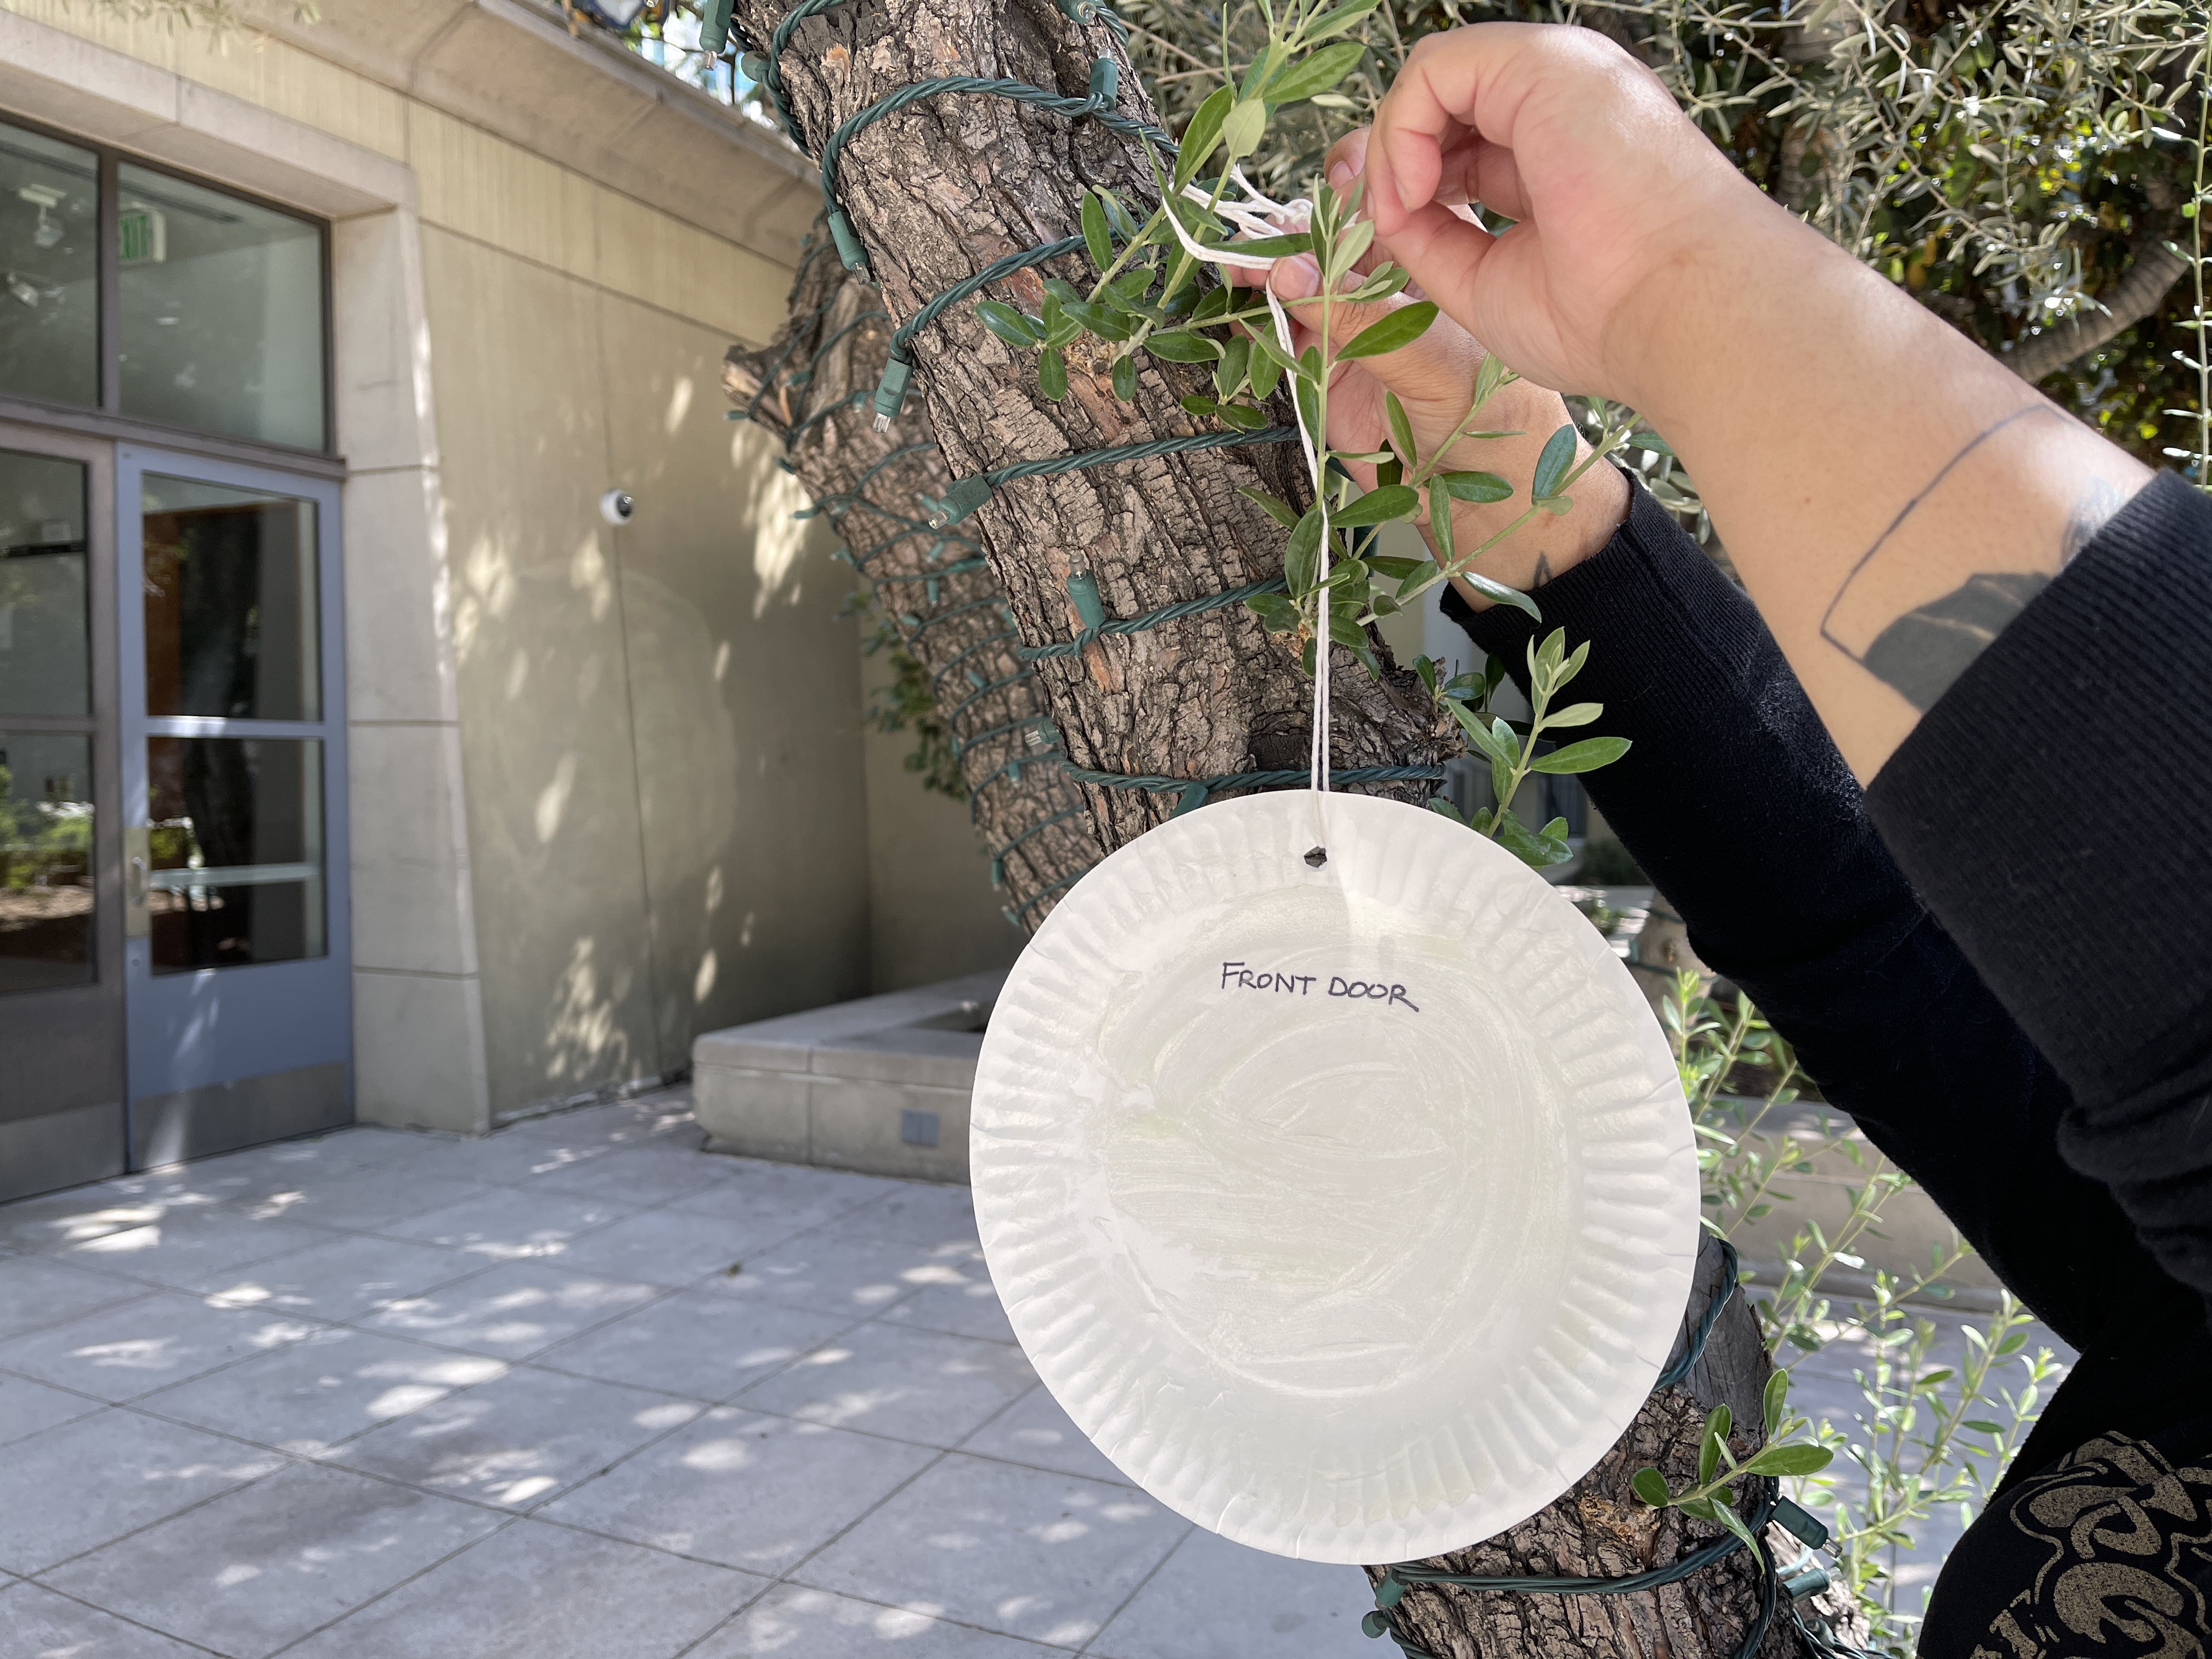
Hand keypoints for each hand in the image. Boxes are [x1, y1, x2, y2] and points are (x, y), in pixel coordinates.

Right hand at [1230, 149, 1628, 605]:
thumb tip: (1292, 275)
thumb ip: (1363, 322)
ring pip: (1305, 276)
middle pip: (1334, 228)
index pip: (1393, 188)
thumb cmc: (1495, 420)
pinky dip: (1262, 314)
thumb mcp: (1438, 361)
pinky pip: (1288, 329)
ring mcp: (1361, 320)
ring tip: (1240, 264)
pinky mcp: (1330, 366)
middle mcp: (1398, 277)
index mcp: (1445, 245)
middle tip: (1265, 232)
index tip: (1333, 189)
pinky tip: (1244, 301)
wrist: (1491, 502)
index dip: (1357, 180)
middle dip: (1296, 225)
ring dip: (1269, 266)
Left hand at [1356, 22, 1787, 408]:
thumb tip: (1380, 211)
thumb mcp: (1487, 281)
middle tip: (1375, 226)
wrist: (1678, 313)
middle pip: (1441, 108)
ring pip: (1432, 81)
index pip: (1459, 146)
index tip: (1387, 241)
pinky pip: (1433, 70)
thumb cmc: (1605, 317)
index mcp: (1558, 152)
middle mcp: (1559, 104)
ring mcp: (1556, 75)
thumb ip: (1432, 241)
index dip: (1407, 186)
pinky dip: (1400, 130)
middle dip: (1388, 162)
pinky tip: (1412, 191)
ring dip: (1390, 150)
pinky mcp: (1543, 64)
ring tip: (1397, 215)